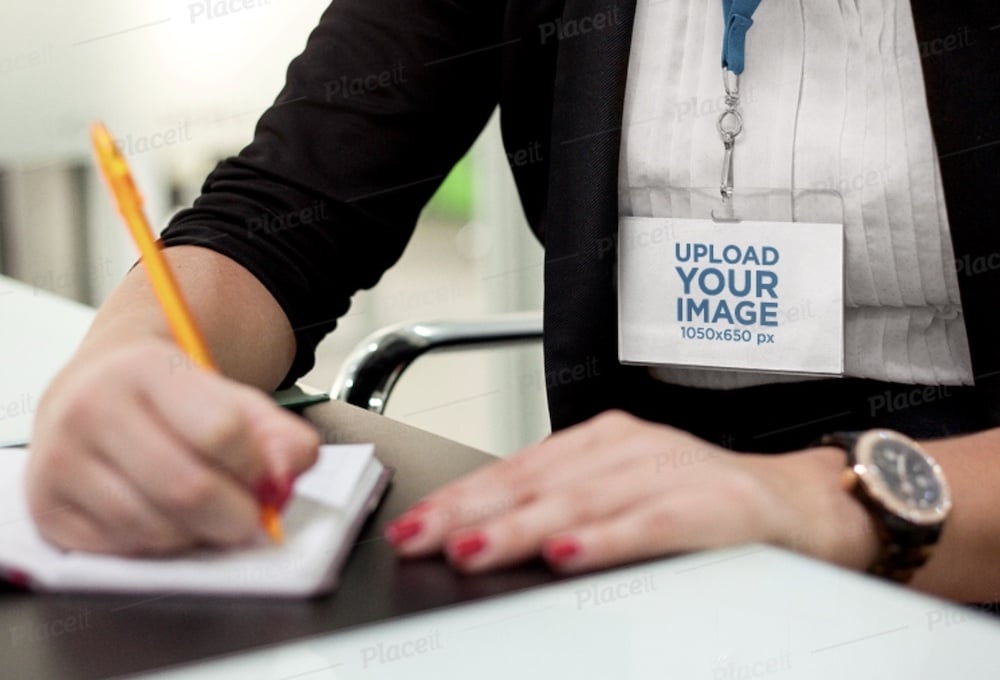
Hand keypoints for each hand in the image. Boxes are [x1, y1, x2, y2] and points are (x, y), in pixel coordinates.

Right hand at [27, 338, 319, 555]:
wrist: (95, 390)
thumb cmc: (169, 399)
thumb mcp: (229, 396)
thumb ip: (276, 431)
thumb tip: (293, 467)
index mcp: (145, 369)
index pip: (221, 431)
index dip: (257, 467)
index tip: (269, 480)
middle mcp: (93, 409)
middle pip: (187, 488)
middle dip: (236, 517)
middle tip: (251, 519)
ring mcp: (61, 460)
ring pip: (155, 527)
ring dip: (197, 535)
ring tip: (207, 514)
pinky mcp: (47, 508)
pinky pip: (122, 550)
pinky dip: (159, 547)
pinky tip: (167, 519)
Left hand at [385, 411, 879, 573]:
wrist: (801, 503)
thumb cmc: (705, 503)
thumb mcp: (624, 494)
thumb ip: (566, 506)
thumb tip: (485, 535)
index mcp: (601, 443)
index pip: (516, 469)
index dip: (461, 497)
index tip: (414, 525)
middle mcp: (628, 448)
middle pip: (536, 482)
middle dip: (470, 513)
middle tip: (419, 538)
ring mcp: (670, 471)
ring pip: (581, 501)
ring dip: (520, 527)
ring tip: (471, 549)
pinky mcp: (712, 504)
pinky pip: (650, 523)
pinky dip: (604, 539)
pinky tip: (566, 554)